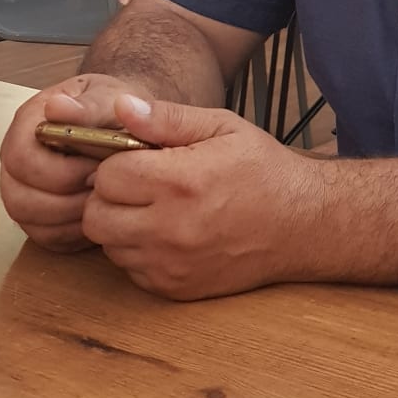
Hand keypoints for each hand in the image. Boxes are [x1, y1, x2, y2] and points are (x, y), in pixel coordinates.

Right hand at [0, 73, 146, 252]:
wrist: (128, 124)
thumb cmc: (114, 109)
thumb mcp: (106, 98)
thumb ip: (85, 106)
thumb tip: (56, 107)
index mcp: (26, 125)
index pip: (20, 159)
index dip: (60, 171)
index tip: (97, 168)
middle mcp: (16, 162)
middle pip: (19, 198)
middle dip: (67, 199)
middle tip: (103, 189)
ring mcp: (23, 191)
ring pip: (31, 222)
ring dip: (72, 216)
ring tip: (105, 200)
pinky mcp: (38, 218)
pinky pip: (48, 238)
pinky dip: (75, 232)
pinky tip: (101, 214)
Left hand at [82, 94, 319, 299]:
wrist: (300, 223)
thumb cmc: (261, 168)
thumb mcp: (222, 127)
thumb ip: (167, 117)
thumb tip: (121, 108)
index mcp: (179, 181)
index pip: (107, 176)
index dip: (116, 162)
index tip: (136, 158)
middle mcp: (170, 228)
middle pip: (96, 216)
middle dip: (109, 196)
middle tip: (136, 184)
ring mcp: (171, 264)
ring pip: (109, 245)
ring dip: (120, 224)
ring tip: (153, 207)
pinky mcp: (174, 289)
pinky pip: (130, 270)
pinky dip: (138, 251)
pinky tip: (165, 232)